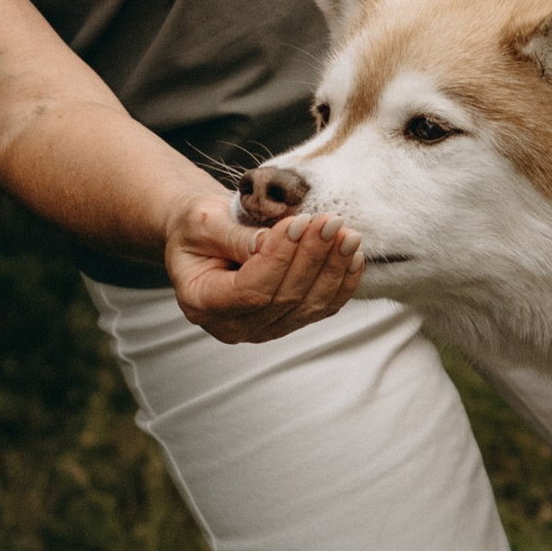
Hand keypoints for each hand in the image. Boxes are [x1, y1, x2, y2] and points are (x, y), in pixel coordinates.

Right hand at [163, 184, 365, 341]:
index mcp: (203, 302)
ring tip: (347, 235)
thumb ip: (235, 236)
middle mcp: (233, 326)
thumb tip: (272, 242)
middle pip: (284, 299)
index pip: (250, 290)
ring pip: (308, 306)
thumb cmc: (197, 226)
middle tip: (331, 221)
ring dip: (333, 269)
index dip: (280, 257)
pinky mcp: (288, 321)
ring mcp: (263, 329)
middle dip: (312, 258)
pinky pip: (322, 308)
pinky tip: (353, 256)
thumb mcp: (204, 222)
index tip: (300, 222)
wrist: (206, 236)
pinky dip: (342, 283)